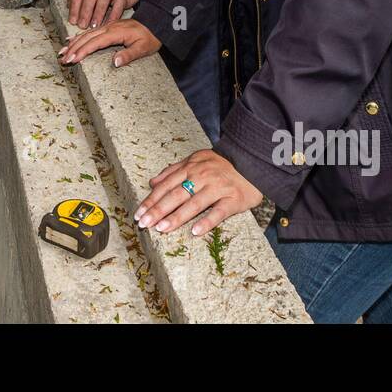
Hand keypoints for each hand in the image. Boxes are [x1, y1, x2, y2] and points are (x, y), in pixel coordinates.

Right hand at [58, 18, 159, 67]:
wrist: (156, 24)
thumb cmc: (150, 37)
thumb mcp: (143, 48)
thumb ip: (129, 55)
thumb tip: (115, 62)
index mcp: (116, 32)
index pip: (95, 42)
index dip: (83, 51)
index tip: (73, 59)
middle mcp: (109, 27)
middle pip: (87, 38)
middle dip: (74, 48)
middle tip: (63, 59)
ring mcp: (107, 26)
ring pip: (86, 34)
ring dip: (73, 43)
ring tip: (62, 51)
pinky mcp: (108, 27)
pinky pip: (90, 32)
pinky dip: (79, 37)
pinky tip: (71, 40)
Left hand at [135, 149, 263, 236]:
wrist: (252, 161)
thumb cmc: (221, 165)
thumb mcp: (195, 160)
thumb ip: (173, 171)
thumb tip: (152, 182)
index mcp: (191, 167)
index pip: (166, 186)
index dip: (151, 200)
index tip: (139, 213)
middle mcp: (202, 176)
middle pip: (176, 195)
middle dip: (158, 210)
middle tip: (144, 223)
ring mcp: (218, 188)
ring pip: (194, 204)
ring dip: (177, 217)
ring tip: (162, 229)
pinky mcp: (233, 199)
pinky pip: (218, 212)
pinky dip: (207, 221)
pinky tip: (195, 231)